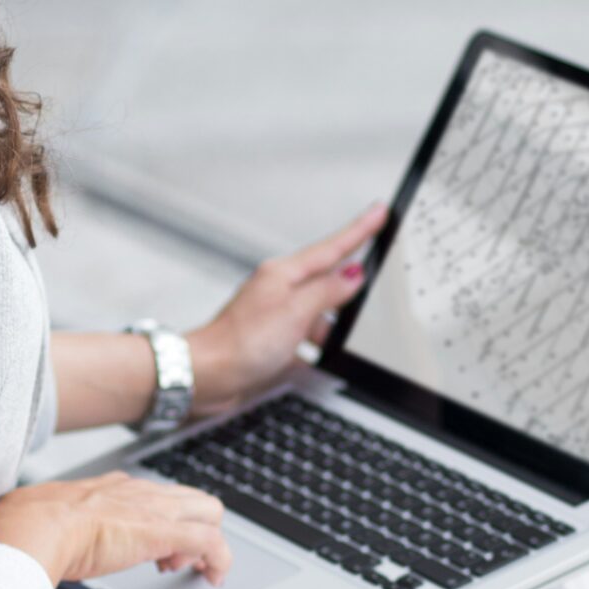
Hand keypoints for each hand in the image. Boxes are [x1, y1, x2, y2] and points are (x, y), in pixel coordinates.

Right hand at [0, 472, 231, 585]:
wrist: (33, 529)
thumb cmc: (29, 527)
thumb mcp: (46, 519)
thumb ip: (55, 524)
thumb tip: (41, 538)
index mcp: (112, 488)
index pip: (154, 495)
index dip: (159, 521)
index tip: (150, 549)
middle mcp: (138, 492)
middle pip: (192, 498)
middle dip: (193, 528)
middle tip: (174, 561)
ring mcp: (154, 509)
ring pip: (210, 511)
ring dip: (206, 545)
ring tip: (185, 570)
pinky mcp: (164, 532)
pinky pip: (211, 541)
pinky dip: (220, 560)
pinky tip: (214, 578)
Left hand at [187, 203, 385, 417]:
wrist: (206, 377)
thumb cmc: (240, 343)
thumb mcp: (295, 312)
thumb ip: (327, 291)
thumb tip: (354, 274)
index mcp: (284, 274)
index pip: (332, 247)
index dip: (360, 229)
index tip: (380, 211)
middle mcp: (280, 292)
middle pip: (327, 280)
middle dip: (353, 281)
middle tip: (382, 269)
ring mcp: (276, 318)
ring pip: (319, 315)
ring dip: (335, 326)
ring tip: (353, 335)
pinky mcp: (273, 343)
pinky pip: (308, 340)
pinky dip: (320, 349)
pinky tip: (328, 359)